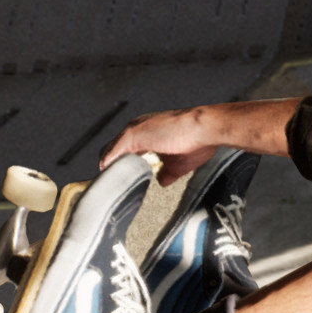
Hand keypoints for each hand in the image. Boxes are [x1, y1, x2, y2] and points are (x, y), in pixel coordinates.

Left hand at [107, 104, 235, 175]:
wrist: (205, 129)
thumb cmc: (198, 141)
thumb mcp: (179, 163)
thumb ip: (167, 172)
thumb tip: (161, 181)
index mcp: (150, 132)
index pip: (127, 148)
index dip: (123, 163)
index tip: (123, 177)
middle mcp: (140, 127)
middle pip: (115, 148)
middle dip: (113, 166)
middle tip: (112, 184)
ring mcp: (135, 130)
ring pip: (111, 150)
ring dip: (109, 167)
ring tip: (107, 184)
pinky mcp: (133, 135)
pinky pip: (112, 152)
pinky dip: (108, 164)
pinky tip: (106, 175)